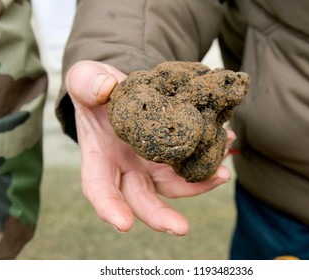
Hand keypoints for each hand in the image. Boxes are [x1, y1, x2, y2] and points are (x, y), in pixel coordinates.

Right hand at [65, 60, 233, 235]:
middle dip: (161, 216)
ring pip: (174, 185)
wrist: (119, 90)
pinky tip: (223, 145)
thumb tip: (105, 87)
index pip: (99, 188)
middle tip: (182, 229)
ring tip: (221, 172)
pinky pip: (190, 164)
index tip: (123, 224)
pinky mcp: (171, 155)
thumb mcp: (85, 79)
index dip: (109, 207)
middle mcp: (126, 169)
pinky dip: (207, 161)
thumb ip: (86, 83)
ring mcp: (151, 164)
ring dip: (198, 185)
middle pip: (142, 199)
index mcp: (100, 157)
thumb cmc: (96, 89)